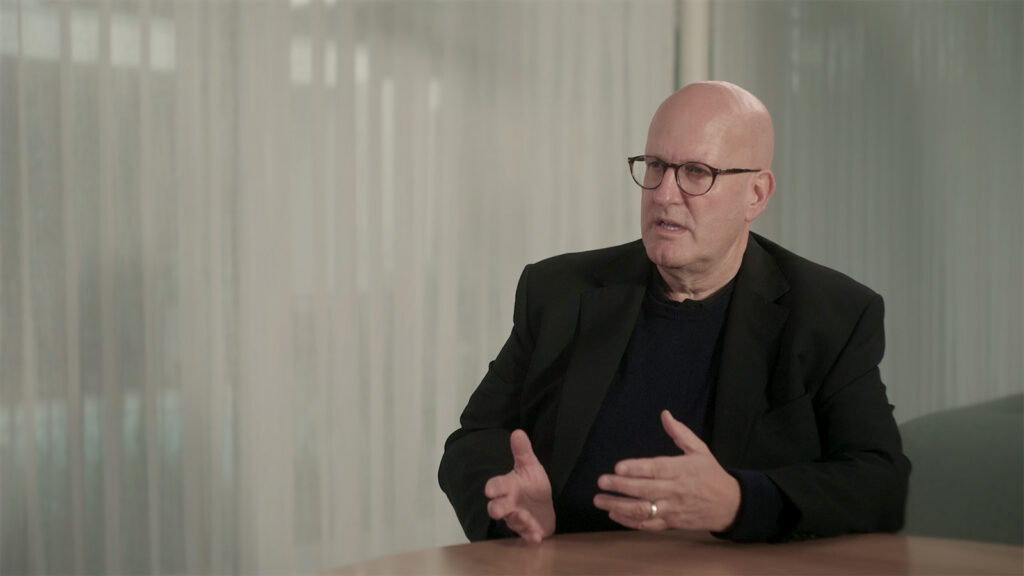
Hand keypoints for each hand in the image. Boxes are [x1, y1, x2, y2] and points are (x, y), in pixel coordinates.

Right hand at [484, 429, 555, 543]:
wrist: (543, 506)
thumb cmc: (532, 485)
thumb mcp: (530, 466)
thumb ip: (523, 452)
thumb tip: (518, 432)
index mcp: (509, 486)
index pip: (496, 486)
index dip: (493, 488)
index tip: (490, 490)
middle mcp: (509, 503)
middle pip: (497, 507)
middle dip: (496, 509)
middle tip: (496, 511)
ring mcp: (518, 518)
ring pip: (513, 522)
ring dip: (518, 520)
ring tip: (525, 518)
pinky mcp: (529, 531)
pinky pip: (527, 536)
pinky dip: (531, 537)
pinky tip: (536, 537)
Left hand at [593, 410, 739, 531]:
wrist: (731, 505)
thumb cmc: (711, 475)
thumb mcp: (700, 450)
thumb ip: (680, 433)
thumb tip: (665, 414)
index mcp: (682, 470)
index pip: (656, 469)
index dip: (636, 468)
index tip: (617, 467)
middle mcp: (676, 491)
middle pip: (645, 490)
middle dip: (621, 486)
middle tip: (601, 481)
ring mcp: (673, 509)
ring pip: (644, 510)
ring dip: (619, 506)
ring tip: (600, 500)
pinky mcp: (672, 523)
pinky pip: (648, 524)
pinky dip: (630, 521)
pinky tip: (614, 514)